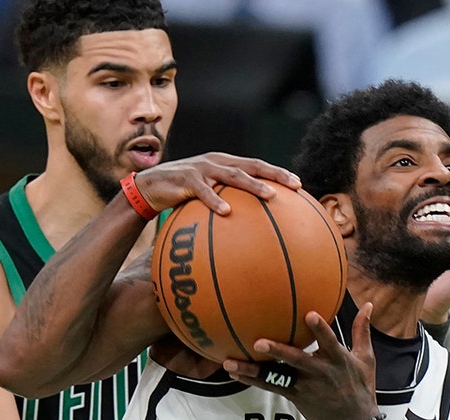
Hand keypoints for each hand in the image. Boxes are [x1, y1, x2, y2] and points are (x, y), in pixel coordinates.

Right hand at [133, 152, 300, 215]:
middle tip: (295, 186)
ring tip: (270, 196)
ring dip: (253, 185)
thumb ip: (226, 202)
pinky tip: (226, 213)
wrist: (149, 188)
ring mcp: (202, 168)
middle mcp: (217, 162)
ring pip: (233, 175)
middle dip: (275, 174)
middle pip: (252, 165)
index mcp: (225, 163)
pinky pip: (203, 191)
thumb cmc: (182, 195)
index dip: (278, 173)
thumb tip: (249, 228)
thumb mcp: (207, 196)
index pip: (257, 166)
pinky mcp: (186, 179)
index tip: (299, 185)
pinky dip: (215, 201)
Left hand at [223, 303, 378, 419]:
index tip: (309, 314)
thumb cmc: (360, 387)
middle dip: (277, 351)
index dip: (319, 329)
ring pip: (275, 377)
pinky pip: (271, 387)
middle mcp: (319, 372)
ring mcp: (304, 386)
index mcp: (337, 360)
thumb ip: (362, 331)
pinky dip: (252, 380)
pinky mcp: (295, 397)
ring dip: (253, 370)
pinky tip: (234, 374)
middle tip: (258, 342)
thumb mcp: (366, 359)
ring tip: (231, 363)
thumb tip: (369, 305)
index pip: (328, 342)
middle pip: (295, 360)